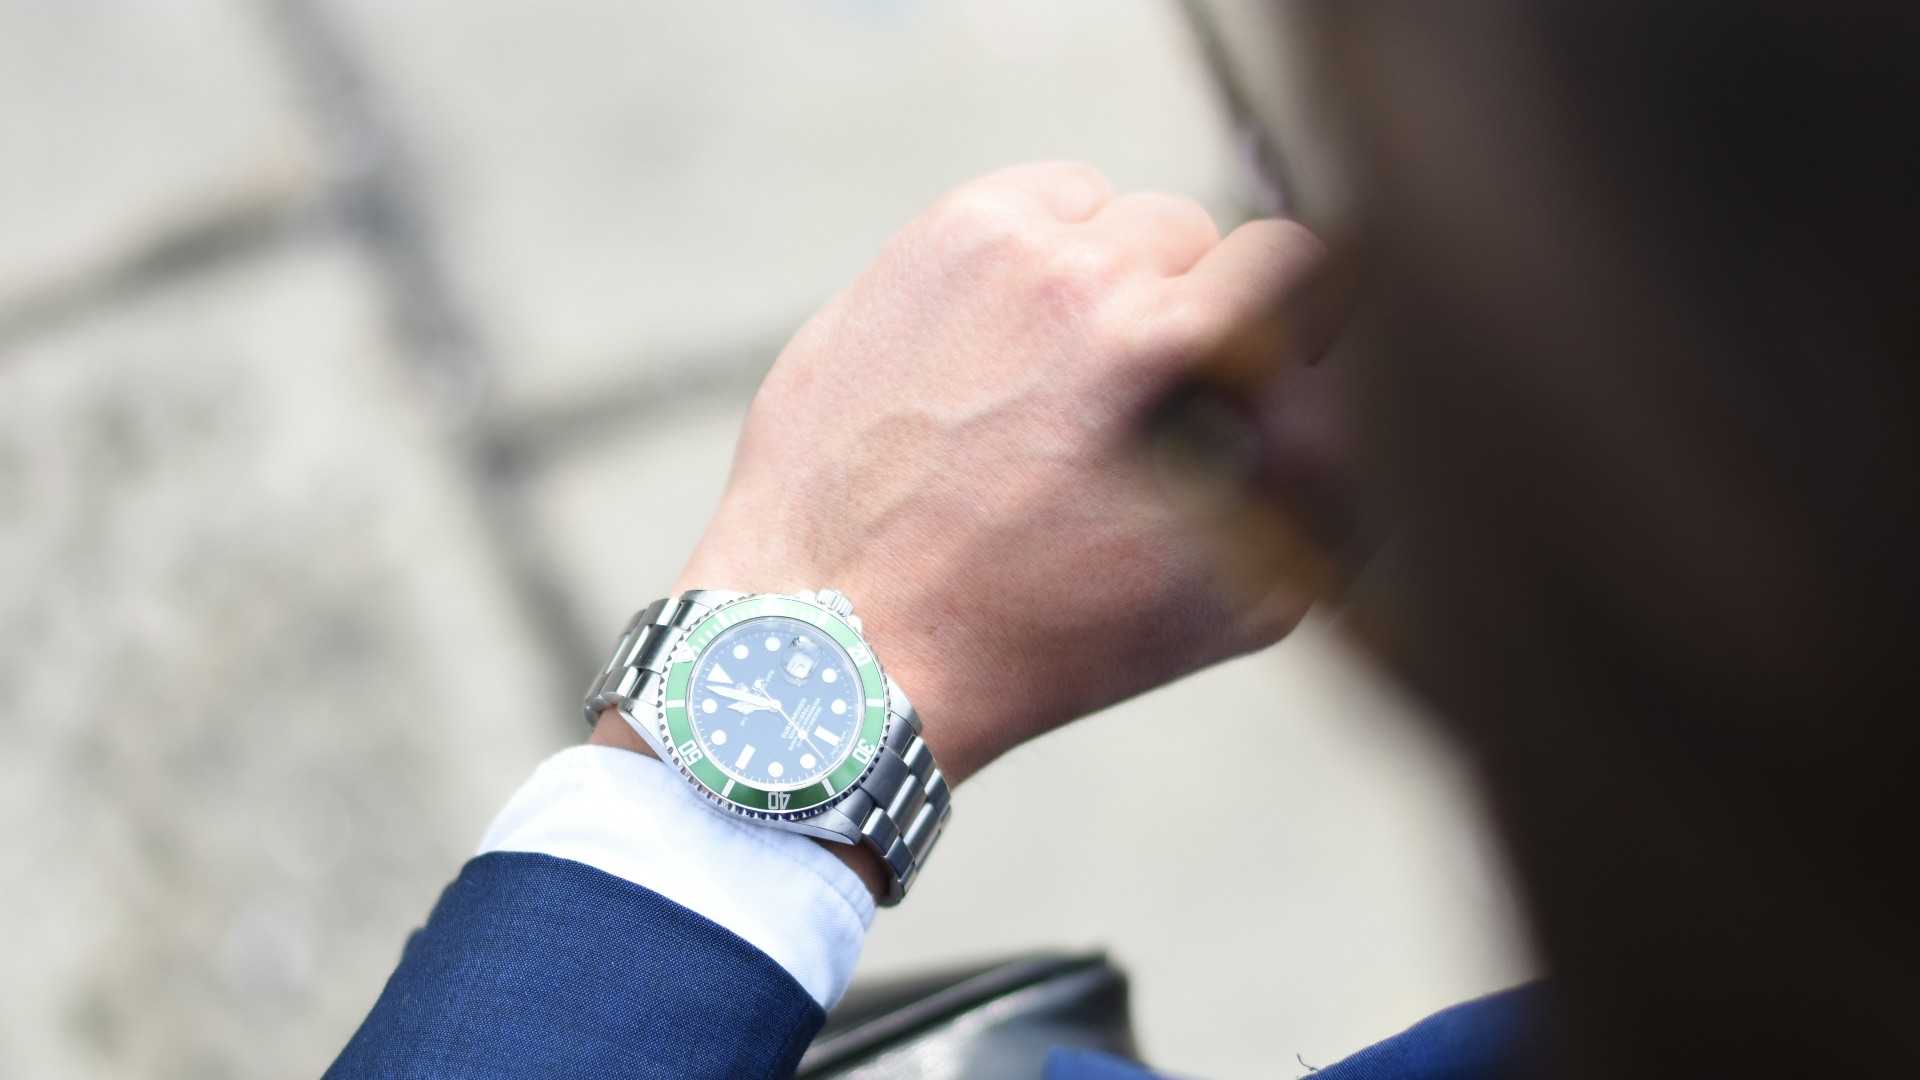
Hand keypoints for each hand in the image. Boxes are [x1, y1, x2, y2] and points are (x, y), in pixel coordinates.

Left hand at [604, 163, 1326, 787]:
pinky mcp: (934, 242)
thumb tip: (1354, 386)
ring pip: (1113, 214)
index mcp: (1183, 357)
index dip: (1288, 323)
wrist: (854, 641)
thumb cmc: (1046, 640)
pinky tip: (1012, 338)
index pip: (1299, 262)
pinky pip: (1037, 198)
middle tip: (1140, 400)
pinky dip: (1042, 249)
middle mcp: (1095, 284)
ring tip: (1066, 379)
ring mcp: (1003, 253)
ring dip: (1111, 279)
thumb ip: (1337, 486)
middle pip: (1200, 236)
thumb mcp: (1239, 605)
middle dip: (1189, 311)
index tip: (1257, 369)